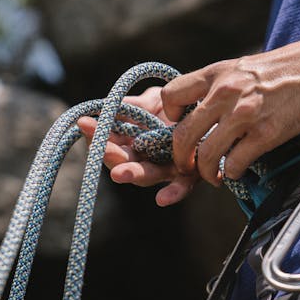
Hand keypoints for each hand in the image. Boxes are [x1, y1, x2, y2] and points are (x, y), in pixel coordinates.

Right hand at [77, 86, 200, 206]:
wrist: (214, 107)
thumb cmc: (179, 105)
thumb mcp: (154, 100)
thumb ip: (134, 106)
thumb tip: (108, 107)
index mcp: (135, 143)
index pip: (112, 142)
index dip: (98, 136)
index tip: (85, 124)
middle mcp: (149, 158)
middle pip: (126, 161)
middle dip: (112, 157)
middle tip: (101, 150)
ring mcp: (169, 167)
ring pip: (148, 174)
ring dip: (134, 174)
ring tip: (119, 174)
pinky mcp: (192, 173)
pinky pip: (182, 185)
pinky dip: (173, 193)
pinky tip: (162, 200)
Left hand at [161, 40, 299, 185]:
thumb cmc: (284, 68)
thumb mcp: (242, 67)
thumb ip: (218, 86)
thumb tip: (200, 109)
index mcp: (216, 74)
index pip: (171, 95)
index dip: (168, 118)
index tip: (177, 128)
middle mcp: (225, 93)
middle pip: (183, 135)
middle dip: (181, 158)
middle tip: (187, 166)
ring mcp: (245, 114)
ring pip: (206, 155)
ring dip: (205, 172)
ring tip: (213, 176)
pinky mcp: (266, 133)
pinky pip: (235, 163)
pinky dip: (231, 173)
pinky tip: (236, 171)